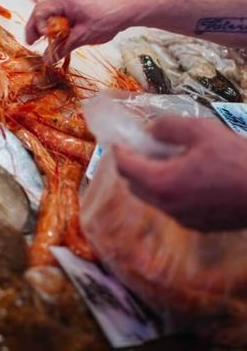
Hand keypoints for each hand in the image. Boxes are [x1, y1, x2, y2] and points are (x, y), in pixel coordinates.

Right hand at [25, 0, 136, 60]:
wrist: (128, 10)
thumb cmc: (106, 19)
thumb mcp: (82, 37)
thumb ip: (62, 47)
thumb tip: (47, 60)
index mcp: (63, 1)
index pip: (40, 12)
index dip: (35, 27)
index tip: (37, 42)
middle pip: (43, 11)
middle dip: (37, 27)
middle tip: (32, 43)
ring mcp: (73, 1)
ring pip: (53, 14)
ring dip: (48, 28)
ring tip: (46, 43)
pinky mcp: (80, 6)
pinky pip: (63, 15)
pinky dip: (59, 26)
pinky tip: (61, 38)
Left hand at [114, 116, 246, 231]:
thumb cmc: (235, 159)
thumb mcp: (200, 131)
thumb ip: (169, 128)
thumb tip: (150, 129)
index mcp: (162, 183)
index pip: (126, 168)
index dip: (118, 152)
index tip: (118, 140)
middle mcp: (168, 207)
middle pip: (136, 186)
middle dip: (131, 166)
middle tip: (137, 147)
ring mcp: (185, 220)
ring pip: (154, 199)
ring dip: (150, 179)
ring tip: (161, 158)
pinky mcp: (201, 226)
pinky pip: (173, 207)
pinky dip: (168, 190)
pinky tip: (184, 175)